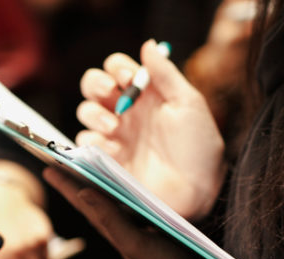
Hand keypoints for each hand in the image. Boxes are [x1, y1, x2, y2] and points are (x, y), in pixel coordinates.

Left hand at [44, 167, 214, 258]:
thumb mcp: (134, 243)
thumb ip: (110, 219)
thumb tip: (83, 193)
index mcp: (113, 231)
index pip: (84, 203)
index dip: (67, 185)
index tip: (48, 169)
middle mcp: (121, 231)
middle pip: (94, 202)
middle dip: (76, 183)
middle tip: (59, 164)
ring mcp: (138, 233)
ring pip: (112, 206)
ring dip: (98, 188)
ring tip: (84, 172)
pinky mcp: (156, 235)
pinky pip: (132, 211)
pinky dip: (125, 199)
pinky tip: (126, 192)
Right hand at [77, 39, 225, 220]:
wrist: (195, 190)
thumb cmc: (198, 147)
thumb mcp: (188, 103)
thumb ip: (165, 73)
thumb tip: (148, 45)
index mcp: (145, 95)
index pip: (117, 69)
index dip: (116, 68)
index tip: (127, 78)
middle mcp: (126, 112)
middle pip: (93, 86)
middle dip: (96, 85)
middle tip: (111, 94)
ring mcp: (114, 135)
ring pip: (85, 112)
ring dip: (94, 113)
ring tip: (114, 127)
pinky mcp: (105, 159)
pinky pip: (85, 143)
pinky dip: (95, 142)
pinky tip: (114, 149)